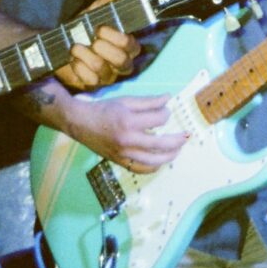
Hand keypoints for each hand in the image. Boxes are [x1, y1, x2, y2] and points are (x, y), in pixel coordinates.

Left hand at [56, 0, 140, 88]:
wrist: (61, 43)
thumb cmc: (85, 27)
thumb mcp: (98, 10)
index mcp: (127, 46)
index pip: (132, 46)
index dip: (117, 38)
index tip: (100, 28)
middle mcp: (121, 64)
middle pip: (122, 62)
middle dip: (103, 48)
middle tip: (90, 39)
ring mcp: (108, 77)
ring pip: (103, 71)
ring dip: (85, 55)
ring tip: (75, 47)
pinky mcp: (93, 86)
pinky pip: (90, 80)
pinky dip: (78, 68)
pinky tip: (73, 60)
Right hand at [66, 95, 187, 174]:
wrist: (80, 123)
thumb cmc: (103, 109)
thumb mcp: (126, 101)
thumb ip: (149, 101)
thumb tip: (169, 98)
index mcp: (129, 121)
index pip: (158, 120)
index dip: (166, 114)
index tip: (166, 112)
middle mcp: (127, 140)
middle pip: (160, 144)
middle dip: (177, 140)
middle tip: (186, 136)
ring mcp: (123, 153)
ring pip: (153, 161)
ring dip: (169, 156)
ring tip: (178, 150)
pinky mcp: (119, 161)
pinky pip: (141, 169)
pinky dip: (153, 167)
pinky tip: (160, 161)